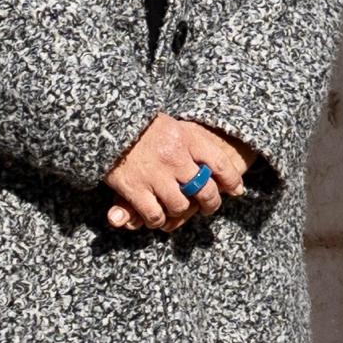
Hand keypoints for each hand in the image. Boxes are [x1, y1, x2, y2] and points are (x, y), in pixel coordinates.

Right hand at [103, 113, 256, 233]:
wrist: (105, 122)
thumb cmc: (140, 123)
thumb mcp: (172, 124)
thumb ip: (191, 141)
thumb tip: (211, 164)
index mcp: (186, 138)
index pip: (219, 164)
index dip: (231, 180)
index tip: (236, 190)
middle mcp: (175, 157)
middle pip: (204, 190)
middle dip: (209, 204)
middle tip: (207, 208)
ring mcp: (155, 174)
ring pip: (180, 206)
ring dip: (180, 212)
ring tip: (178, 210)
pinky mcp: (134, 187)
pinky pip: (154, 214)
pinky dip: (156, 220)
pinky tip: (156, 218)